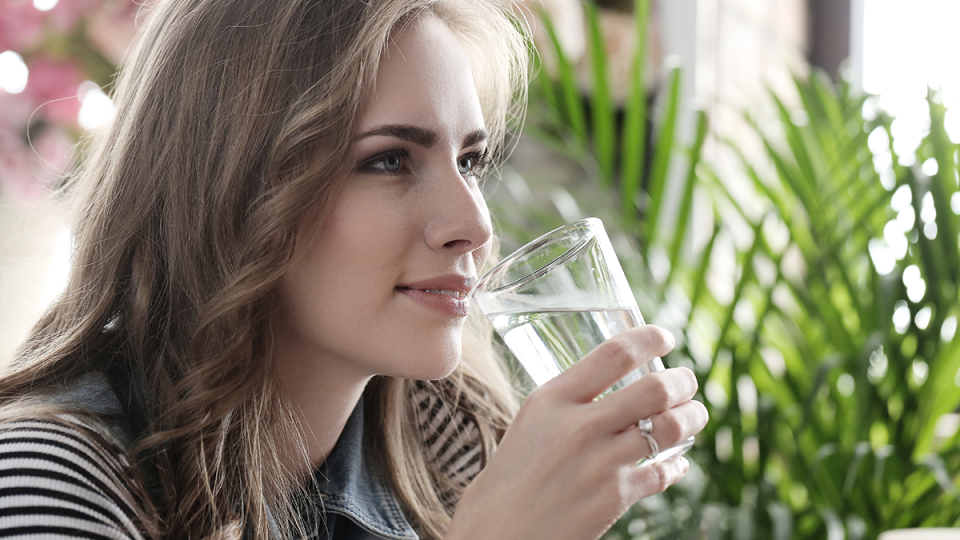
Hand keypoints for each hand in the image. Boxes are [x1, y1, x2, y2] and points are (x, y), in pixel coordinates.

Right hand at [446, 325, 707, 539]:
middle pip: (654, 388)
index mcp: (553, 399)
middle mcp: (579, 426)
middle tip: (687, 382)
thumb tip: (616, 387)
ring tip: (695, 414)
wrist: (496, 532)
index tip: (665, 338)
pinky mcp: (614, 498)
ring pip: (669, 428)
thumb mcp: (531, 423)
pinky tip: (677, 462)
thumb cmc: (510, 478)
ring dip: (692, 418)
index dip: (648, 339)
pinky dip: (677, 465)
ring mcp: (600, 463)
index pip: (614, 354)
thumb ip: (570, 404)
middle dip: (682, 382)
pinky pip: (663, 472)